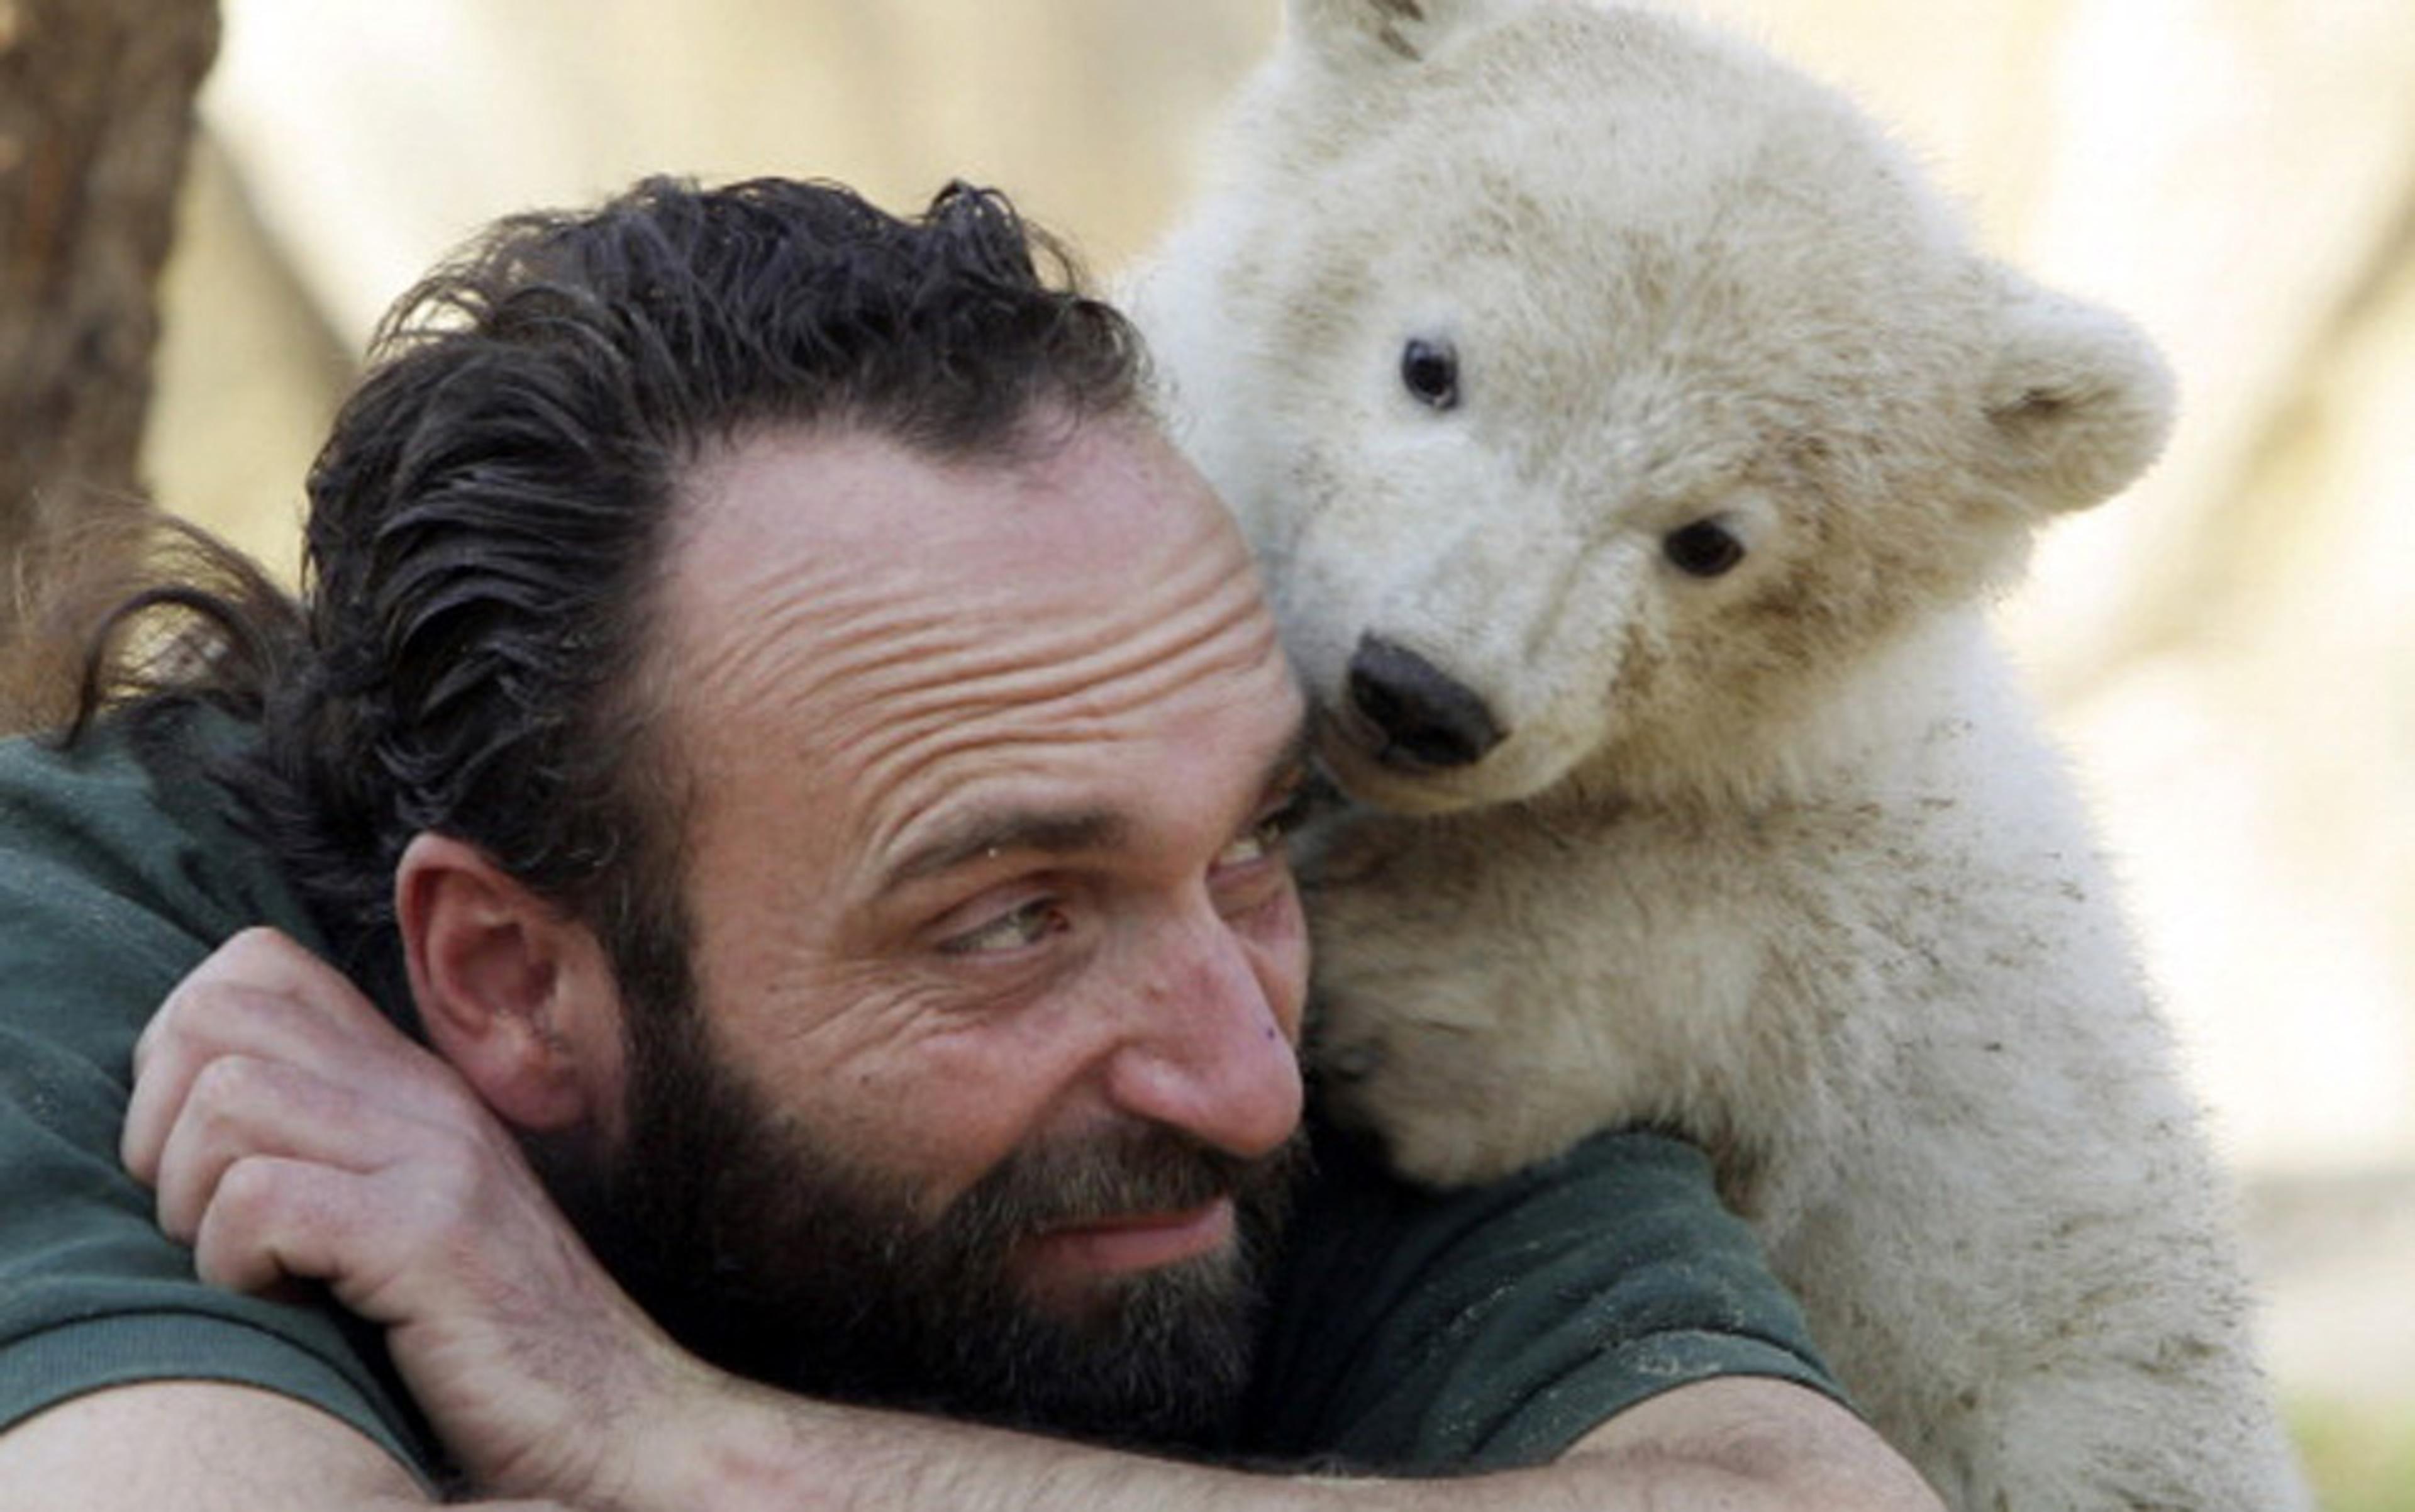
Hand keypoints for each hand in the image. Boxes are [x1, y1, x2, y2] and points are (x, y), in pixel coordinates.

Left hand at [120, 927, 711, 1503]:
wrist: (618, 1418)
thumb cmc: (488, 1340)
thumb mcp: (411, 1212)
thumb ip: (336, 1144)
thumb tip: (191, 1116)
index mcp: (412, 1080)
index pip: (256, 967)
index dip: (179, 1052)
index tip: (200, 1156)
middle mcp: (425, 1094)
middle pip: (215, 1016)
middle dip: (159, 1125)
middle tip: (201, 1218)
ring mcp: (435, 1156)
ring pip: (225, 1098)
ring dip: (192, 1201)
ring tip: (246, 1266)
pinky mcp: (430, 1235)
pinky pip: (261, 1199)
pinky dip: (234, 1263)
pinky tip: (286, 1304)